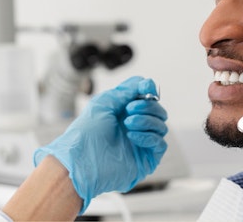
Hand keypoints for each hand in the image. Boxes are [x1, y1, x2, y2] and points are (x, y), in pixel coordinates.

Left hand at [34, 76, 167, 213]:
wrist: (81, 160)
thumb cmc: (87, 132)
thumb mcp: (104, 102)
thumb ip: (126, 90)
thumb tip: (147, 83)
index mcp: (124, 112)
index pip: (147, 98)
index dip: (149, 90)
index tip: (147, 87)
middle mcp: (135, 127)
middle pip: (158, 111)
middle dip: (147, 105)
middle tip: (129, 109)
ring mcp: (141, 143)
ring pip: (161, 126)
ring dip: (146, 120)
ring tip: (127, 123)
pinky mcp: (146, 159)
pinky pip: (160, 144)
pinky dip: (148, 136)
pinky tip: (132, 136)